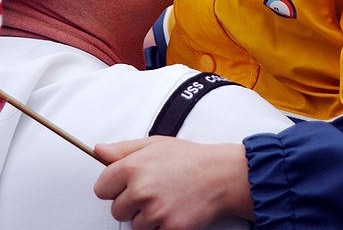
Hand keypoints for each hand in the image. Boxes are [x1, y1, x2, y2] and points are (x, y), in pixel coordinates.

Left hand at [94, 136, 253, 229]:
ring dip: (146, 216)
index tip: (126, 184)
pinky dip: (160, 226)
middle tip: (152, 190)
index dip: (113, 186)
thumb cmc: (188, 158)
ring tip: (164, 198)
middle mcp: (141, 190)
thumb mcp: (154, 144)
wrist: (220, 175)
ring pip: (134, 225)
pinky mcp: (168, 229)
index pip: (101, 188)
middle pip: (116, 210)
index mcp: (133, 167)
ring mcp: (154, 211)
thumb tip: (99, 150)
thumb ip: (122, 149)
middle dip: (131, 203)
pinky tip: (172, 209)